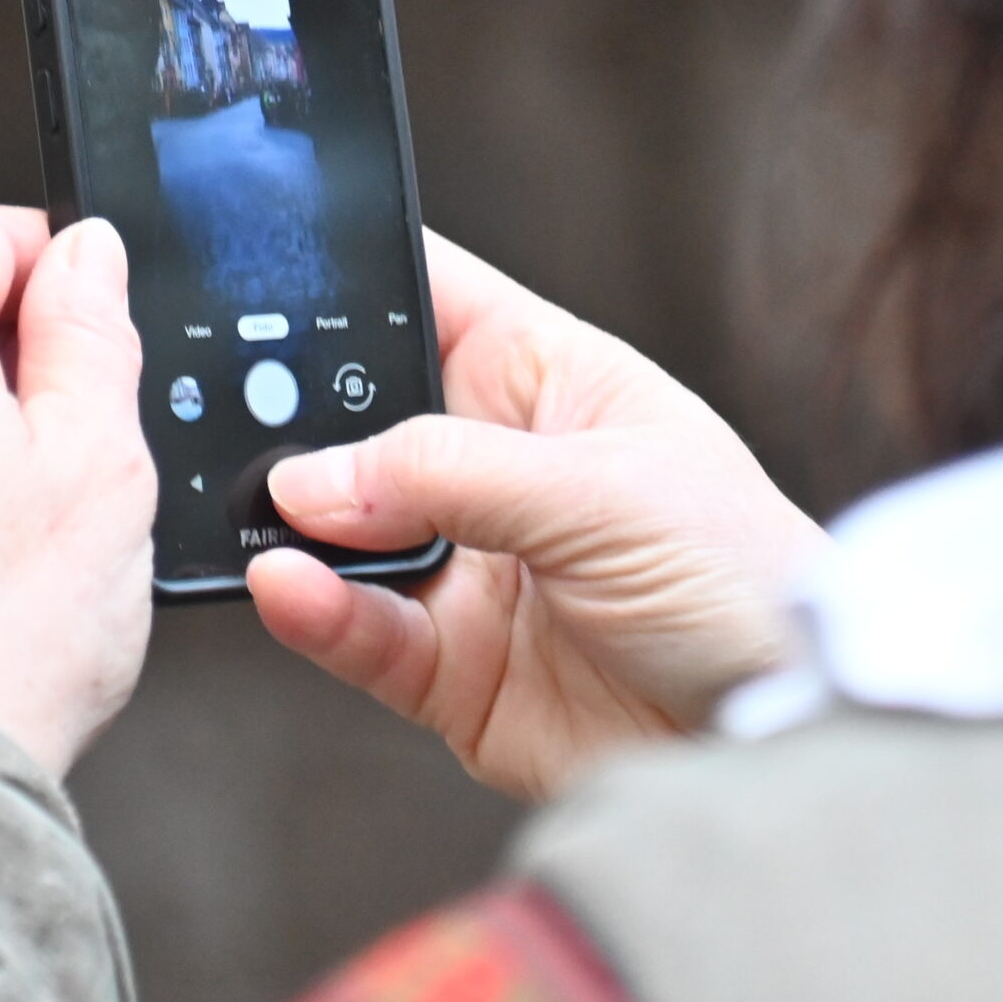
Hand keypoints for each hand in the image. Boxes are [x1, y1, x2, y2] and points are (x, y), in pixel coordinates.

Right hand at [248, 233, 822, 801]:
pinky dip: (314, 611)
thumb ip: (449, 475)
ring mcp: (464, 570)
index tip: (252, 261)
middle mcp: (491, 469)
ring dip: (288, 522)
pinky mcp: (448, 670)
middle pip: (356, 419)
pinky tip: (287, 586)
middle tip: (216, 408)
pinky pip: (356, 631)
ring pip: (338, 532)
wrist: (786, 740)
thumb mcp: (605, 493)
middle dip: (286, 414)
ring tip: (249, 511)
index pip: (427, 299)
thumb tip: (311, 481)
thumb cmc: (743, 582)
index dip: (347, 275)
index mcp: (545, 384)